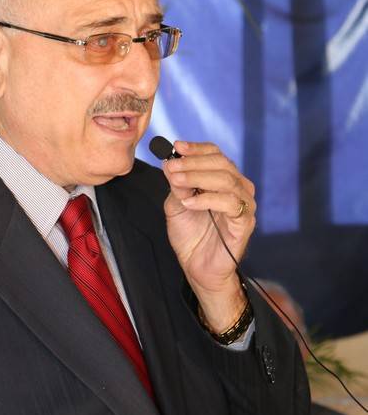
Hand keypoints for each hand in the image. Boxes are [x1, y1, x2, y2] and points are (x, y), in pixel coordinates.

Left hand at [163, 141, 255, 330]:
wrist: (199, 268)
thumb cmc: (192, 237)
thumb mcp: (176, 205)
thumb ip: (176, 185)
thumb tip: (170, 163)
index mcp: (223, 180)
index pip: (215, 154)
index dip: (196, 149)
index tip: (176, 146)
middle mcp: (238, 188)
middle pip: (221, 163)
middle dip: (193, 163)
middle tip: (171, 167)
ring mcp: (244, 204)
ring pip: (226, 180)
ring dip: (197, 178)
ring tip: (176, 182)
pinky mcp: (245, 221)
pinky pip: (229, 203)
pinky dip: (207, 199)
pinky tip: (189, 202)